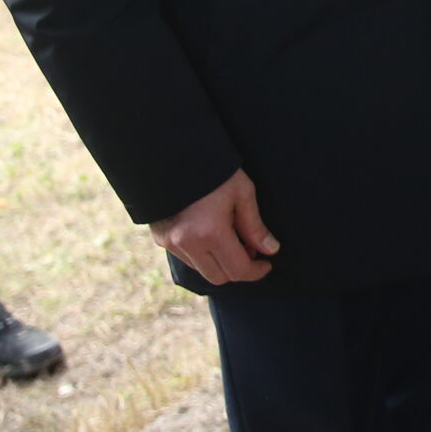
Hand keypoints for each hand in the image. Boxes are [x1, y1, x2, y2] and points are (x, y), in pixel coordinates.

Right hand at [150, 168, 277, 284]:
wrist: (174, 154)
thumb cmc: (215, 170)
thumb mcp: (242, 193)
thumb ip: (255, 226)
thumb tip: (270, 250)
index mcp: (210, 233)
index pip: (238, 270)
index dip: (256, 271)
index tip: (266, 263)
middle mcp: (186, 243)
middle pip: (219, 277)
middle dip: (238, 269)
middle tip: (250, 250)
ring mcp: (170, 243)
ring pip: (202, 270)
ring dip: (219, 263)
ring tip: (230, 238)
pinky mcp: (160, 238)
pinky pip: (186, 258)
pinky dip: (202, 254)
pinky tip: (210, 235)